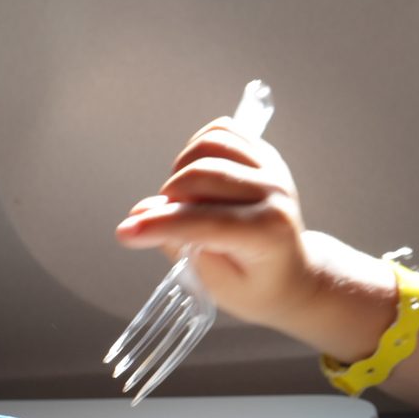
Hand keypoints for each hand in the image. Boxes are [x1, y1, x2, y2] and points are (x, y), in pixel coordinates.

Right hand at [114, 123, 397, 359]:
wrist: (292, 274)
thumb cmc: (255, 285)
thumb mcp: (216, 284)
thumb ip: (179, 246)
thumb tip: (141, 215)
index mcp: (269, 233)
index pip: (204, 222)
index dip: (160, 226)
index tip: (126, 234)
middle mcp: (275, 194)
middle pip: (202, 176)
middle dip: (170, 199)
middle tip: (166, 221)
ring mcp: (272, 169)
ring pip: (210, 144)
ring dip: (182, 168)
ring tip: (183, 197)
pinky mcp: (264, 153)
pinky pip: (221, 132)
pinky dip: (197, 149)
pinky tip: (196, 176)